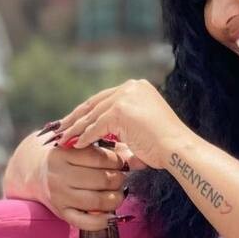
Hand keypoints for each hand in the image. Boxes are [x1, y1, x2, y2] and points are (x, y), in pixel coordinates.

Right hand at [38, 138, 130, 232]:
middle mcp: (58, 175)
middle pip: (103, 179)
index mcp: (62, 154)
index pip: (100, 157)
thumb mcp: (79, 148)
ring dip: (116, 198)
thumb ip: (106, 150)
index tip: (120, 163)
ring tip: (117, 193)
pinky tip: (111, 215)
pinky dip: (104, 221)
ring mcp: (59, 196)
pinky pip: (87, 222)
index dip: (117, 161)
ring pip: (99, 201)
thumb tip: (138, 160)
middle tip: (120, 178)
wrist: (35, 173)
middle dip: (119, 179)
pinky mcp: (62, 213)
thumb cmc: (66, 158)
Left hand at [53, 79, 186, 170]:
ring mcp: (124, 97)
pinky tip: (75, 145)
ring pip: (92, 115)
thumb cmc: (165, 147)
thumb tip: (104, 140)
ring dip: (75, 128)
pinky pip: (96, 126)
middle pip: (94, 103)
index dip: (87, 112)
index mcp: (136, 88)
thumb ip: (121, 130)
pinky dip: (84, 137)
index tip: (75, 122)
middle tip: (61, 129)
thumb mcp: (141, 131)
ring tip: (62, 139)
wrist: (178, 149)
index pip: (104, 99)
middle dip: (76, 118)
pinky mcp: (119, 111)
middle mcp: (130, 87)